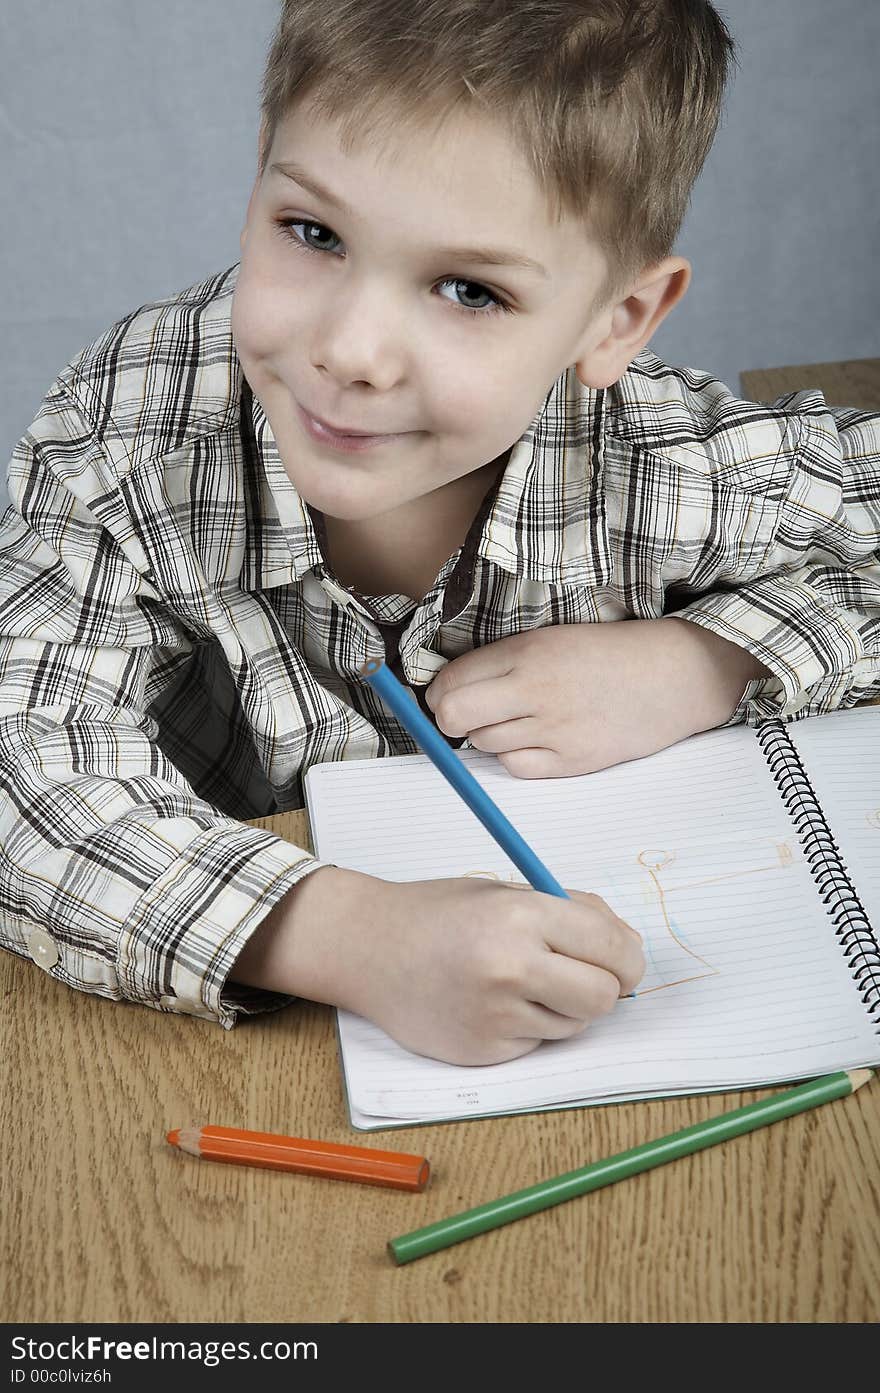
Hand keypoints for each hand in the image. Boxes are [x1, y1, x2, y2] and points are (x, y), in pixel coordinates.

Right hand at [232, 866, 644, 1065]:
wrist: (369, 948)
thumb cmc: (442, 913)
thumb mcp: (507, 891)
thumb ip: (572, 913)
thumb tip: (630, 947)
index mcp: (521, 915)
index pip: (611, 947)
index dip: (628, 958)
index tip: (625, 961)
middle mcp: (510, 966)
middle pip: (604, 997)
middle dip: (606, 988)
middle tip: (587, 977)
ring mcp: (495, 1014)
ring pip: (574, 1025)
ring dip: (563, 1007)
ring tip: (520, 982)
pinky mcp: (483, 1050)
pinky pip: (536, 1043)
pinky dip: (528, 1026)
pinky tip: (491, 1003)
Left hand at [424, 618, 767, 776]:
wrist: (671, 676)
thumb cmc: (608, 654)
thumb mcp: (550, 638)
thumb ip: (500, 662)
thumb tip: (444, 689)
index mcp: (527, 652)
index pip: (450, 680)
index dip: (436, 692)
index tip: (440, 695)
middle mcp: (536, 689)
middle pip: (454, 716)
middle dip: (447, 719)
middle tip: (463, 716)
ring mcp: (554, 728)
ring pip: (483, 744)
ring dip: (486, 736)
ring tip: (516, 721)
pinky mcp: (573, 760)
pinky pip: (516, 768)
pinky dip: (514, 758)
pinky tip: (533, 741)